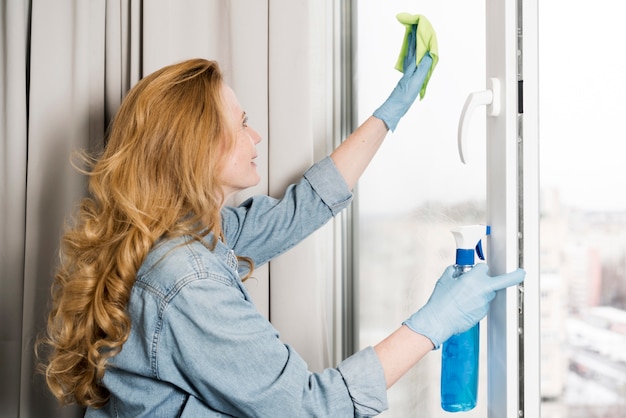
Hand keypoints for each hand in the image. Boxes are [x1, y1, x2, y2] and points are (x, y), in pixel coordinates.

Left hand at [373, 25, 433, 131]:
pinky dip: (411, 59)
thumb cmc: (404, 96)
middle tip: (414, 29)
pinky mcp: (406, 80)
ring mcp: (407, 75)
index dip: (416, 40)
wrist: (395, 107)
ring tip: (412, 40)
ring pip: (410, 58)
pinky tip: (410, 60)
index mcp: (411, 69)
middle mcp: (408, 70)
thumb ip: (423, 67)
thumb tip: (429, 55)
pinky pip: (409, 65)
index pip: (415, 51)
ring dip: (411, 48)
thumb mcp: (417, 81)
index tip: (417, 28)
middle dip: (413, 40)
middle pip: (411, 52)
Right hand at [402, 264, 524, 348]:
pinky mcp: (483, 314)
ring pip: (488, 294)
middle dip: (500, 279)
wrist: (439, 320)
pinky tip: (463, 306)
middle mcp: (483, 290)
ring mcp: (484, 303)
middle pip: (494, 281)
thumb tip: (457, 269)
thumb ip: (454, 271)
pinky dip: (476, 304)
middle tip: (522, 273)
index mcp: (474, 279)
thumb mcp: (445, 280)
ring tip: (463, 297)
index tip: (481, 269)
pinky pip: (482, 305)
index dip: (479, 268)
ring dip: (480, 293)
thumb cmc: (440, 301)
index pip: (484, 267)